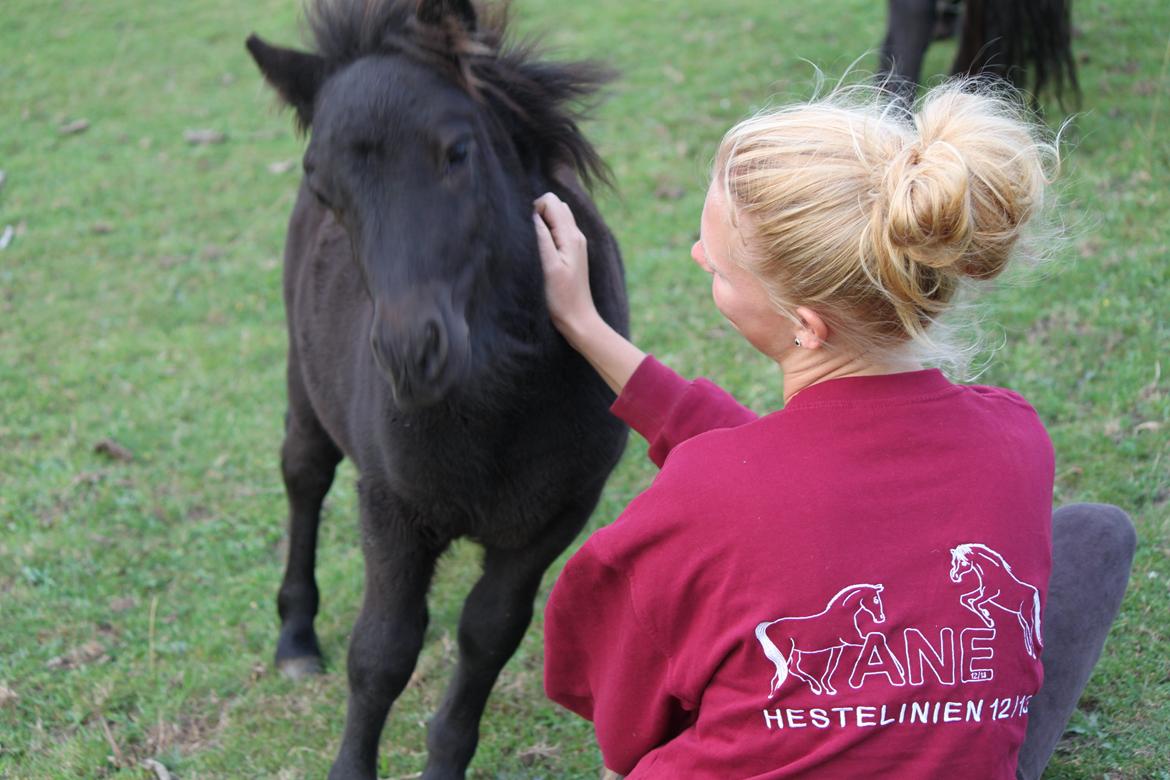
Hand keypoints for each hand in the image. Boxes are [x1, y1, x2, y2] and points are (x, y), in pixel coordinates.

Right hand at [533, 192, 645, 394]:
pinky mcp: (572, 252)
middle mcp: (576, 235)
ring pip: (559, 216)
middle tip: (531, 236)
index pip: (552, 201)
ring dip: (544, 222)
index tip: (528, 229)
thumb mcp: (549, 266)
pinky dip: (549, 231)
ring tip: (536, 244)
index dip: (535, 208)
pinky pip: (560, 230)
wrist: (578, 318)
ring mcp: (576, 243)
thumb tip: (534, 215)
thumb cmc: (561, 297)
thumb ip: (543, 238)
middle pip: (556, 205)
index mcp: (570, 236)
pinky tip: (542, 249)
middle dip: (540, 212)